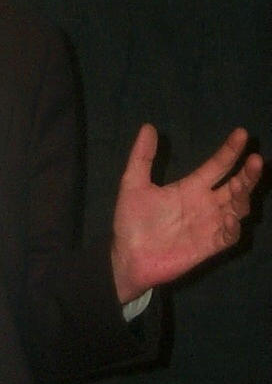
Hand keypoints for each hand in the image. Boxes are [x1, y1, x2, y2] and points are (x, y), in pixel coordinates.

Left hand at [111, 125, 262, 303]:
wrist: (127, 256)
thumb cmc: (132, 221)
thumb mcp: (133, 184)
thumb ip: (142, 157)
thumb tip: (148, 126)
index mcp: (191, 187)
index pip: (217, 165)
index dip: (230, 151)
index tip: (241, 133)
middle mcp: (205, 204)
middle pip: (236, 185)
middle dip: (248, 173)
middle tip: (256, 160)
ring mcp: (209, 225)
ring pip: (238, 208)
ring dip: (243, 196)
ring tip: (241, 185)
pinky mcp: (208, 246)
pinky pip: (229, 236)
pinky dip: (233, 227)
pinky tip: (230, 217)